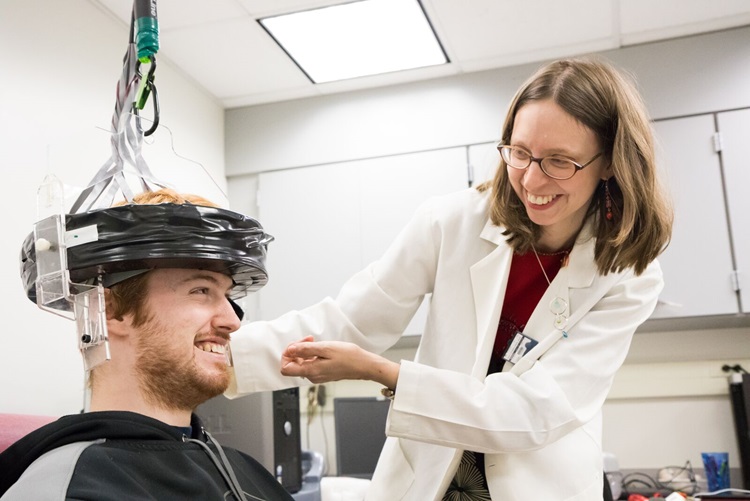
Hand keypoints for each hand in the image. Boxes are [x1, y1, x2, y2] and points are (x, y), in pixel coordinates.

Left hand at [280, 337, 398, 387]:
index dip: (287, 355)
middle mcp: (312, 376)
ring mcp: (318, 376)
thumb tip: (290, 350)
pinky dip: (312, 354)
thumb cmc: (348, 357)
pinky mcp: (323, 373)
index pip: (285, 368)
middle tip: (309, 339)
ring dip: (305, 350)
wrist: (364, 365)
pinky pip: (310, 364)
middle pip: (293, 364)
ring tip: (316, 341)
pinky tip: (321, 348)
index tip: (296, 344)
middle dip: (297, 349)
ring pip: (302, 363)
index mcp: (310, 371)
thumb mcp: (325, 348)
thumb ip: (305, 350)